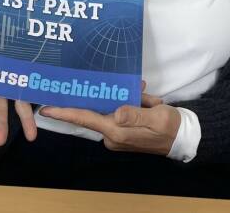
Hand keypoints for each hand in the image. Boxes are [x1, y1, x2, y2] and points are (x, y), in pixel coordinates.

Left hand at [39, 83, 180, 155]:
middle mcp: (113, 133)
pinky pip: (123, 109)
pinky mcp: (125, 128)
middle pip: (99, 109)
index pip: (85, 119)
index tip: (46, 108)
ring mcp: (118, 132)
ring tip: (151, 101)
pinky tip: (151, 102)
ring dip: (131, 99)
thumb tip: (116, 112)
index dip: (65, 112)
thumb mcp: (155, 117)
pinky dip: (136, 102)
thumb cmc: (169, 127)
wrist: (184, 137)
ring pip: (114, 106)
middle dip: (111, 94)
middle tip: (131, 92)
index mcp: (116, 131)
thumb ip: (135, 114)